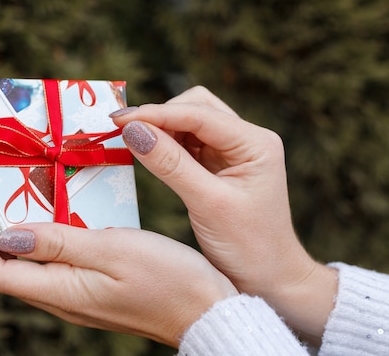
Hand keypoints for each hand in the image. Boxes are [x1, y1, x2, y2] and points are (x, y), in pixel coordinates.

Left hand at [0, 204, 236, 347]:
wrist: (207, 310)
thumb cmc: (168, 278)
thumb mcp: (113, 250)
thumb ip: (59, 244)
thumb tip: (6, 237)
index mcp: (62, 292)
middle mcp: (63, 300)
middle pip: (6, 271)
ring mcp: (79, 298)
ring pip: (30, 269)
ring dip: (13, 237)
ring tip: (15, 199)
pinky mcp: (94, 291)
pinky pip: (55, 267)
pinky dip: (42, 241)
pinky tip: (56, 216)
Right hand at [110, 86, 337, 343]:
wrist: (270, 280)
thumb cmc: (249, 247)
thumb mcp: (208, 204)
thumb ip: (170, 165)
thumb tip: (132, 130)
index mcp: (255, 144)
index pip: (199, 114)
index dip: (156, 113)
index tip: (119, 120)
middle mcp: (246, 140)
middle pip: (195, 107)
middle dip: (160, 116)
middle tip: (123, 132)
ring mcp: (233, 152)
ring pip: (189, 122)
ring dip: (160, 129)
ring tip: (131, 142)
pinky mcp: (219, 165)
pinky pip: (186, 143)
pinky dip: (165, 145)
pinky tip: (148, 153)